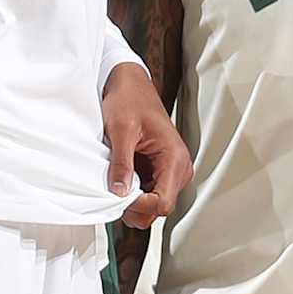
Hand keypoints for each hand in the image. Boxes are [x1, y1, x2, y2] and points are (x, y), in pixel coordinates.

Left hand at [102, 61, 191, 230]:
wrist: (131, 84)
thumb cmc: (130, 99)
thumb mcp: (121, 129)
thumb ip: (121, 163)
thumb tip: (119, 192)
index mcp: (175, 158)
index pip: (162, 203)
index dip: (139, 206)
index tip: (118, 196)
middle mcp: (179, 168)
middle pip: (160, 209)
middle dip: (135, 207)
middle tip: (113, 192)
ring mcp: (171, 171)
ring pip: (154, 205)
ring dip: (134, 202)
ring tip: (117, 182)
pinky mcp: (160, 171)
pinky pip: (149, 194)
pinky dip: (133, 194)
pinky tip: (121, 180)